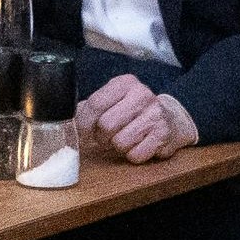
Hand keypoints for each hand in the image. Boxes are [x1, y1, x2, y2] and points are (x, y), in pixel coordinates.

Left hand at [82, 75, 198, 161]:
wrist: (171, 118)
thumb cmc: (133, 112)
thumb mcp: (113, 101)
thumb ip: (90, 108)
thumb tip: (67, 123)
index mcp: (124, 83)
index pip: (95, 104)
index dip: (84, 124)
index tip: (83, 134)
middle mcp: (142, 94)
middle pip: (106, 125)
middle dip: (102, 138)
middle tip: (107, 138)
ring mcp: (155, 114)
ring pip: (120, 142)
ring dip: (118, 148)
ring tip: (125, 139)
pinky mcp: (164, 134)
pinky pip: (135, 155)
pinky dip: (133, 155)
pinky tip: (139, 145)